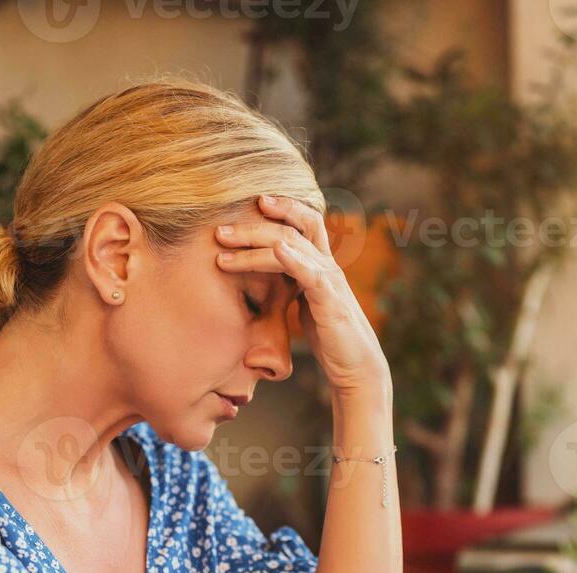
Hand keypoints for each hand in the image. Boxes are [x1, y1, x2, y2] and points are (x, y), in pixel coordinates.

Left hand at [215, 194, 391, 395]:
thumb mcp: (307, 305)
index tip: (253, 202)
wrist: (356, 367)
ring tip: (224, 246)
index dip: (283, 207)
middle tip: (220, 230)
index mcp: (320, 265)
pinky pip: (310, 274)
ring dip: (254, 245)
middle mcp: (327, 266)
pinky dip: (293, 259)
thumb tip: (266, 279)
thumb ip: (292, 286)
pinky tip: (277, 250)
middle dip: (252, 227)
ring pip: (291, 248)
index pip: (305, 222)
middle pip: (290, 230)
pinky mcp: (330, 301)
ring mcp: (329, 281)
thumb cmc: (330, 338)